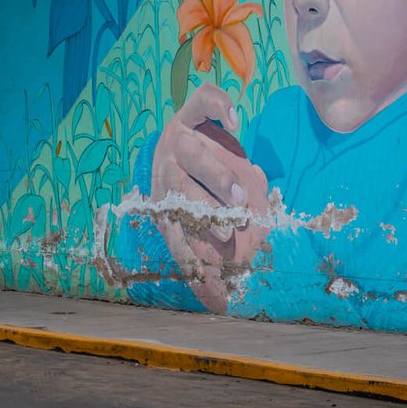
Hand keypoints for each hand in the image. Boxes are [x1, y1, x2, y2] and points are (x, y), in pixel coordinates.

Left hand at [150, 83, 269, 312]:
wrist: (178, 147)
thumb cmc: (192, 200)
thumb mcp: (196, 233)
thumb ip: (206, 267)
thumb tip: (218, 306)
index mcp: (166, 201)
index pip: (176, 226)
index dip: (194, 245)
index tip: (224, 249)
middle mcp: (168, 169)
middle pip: (183, 189)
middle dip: (208, 209)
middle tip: (233, 224)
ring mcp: (179, 138)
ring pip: (195, 154)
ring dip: (217, 176)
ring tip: (240, 194)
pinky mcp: (192, 111)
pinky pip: (202, 101)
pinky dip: (216, 104)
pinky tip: (235, 119)